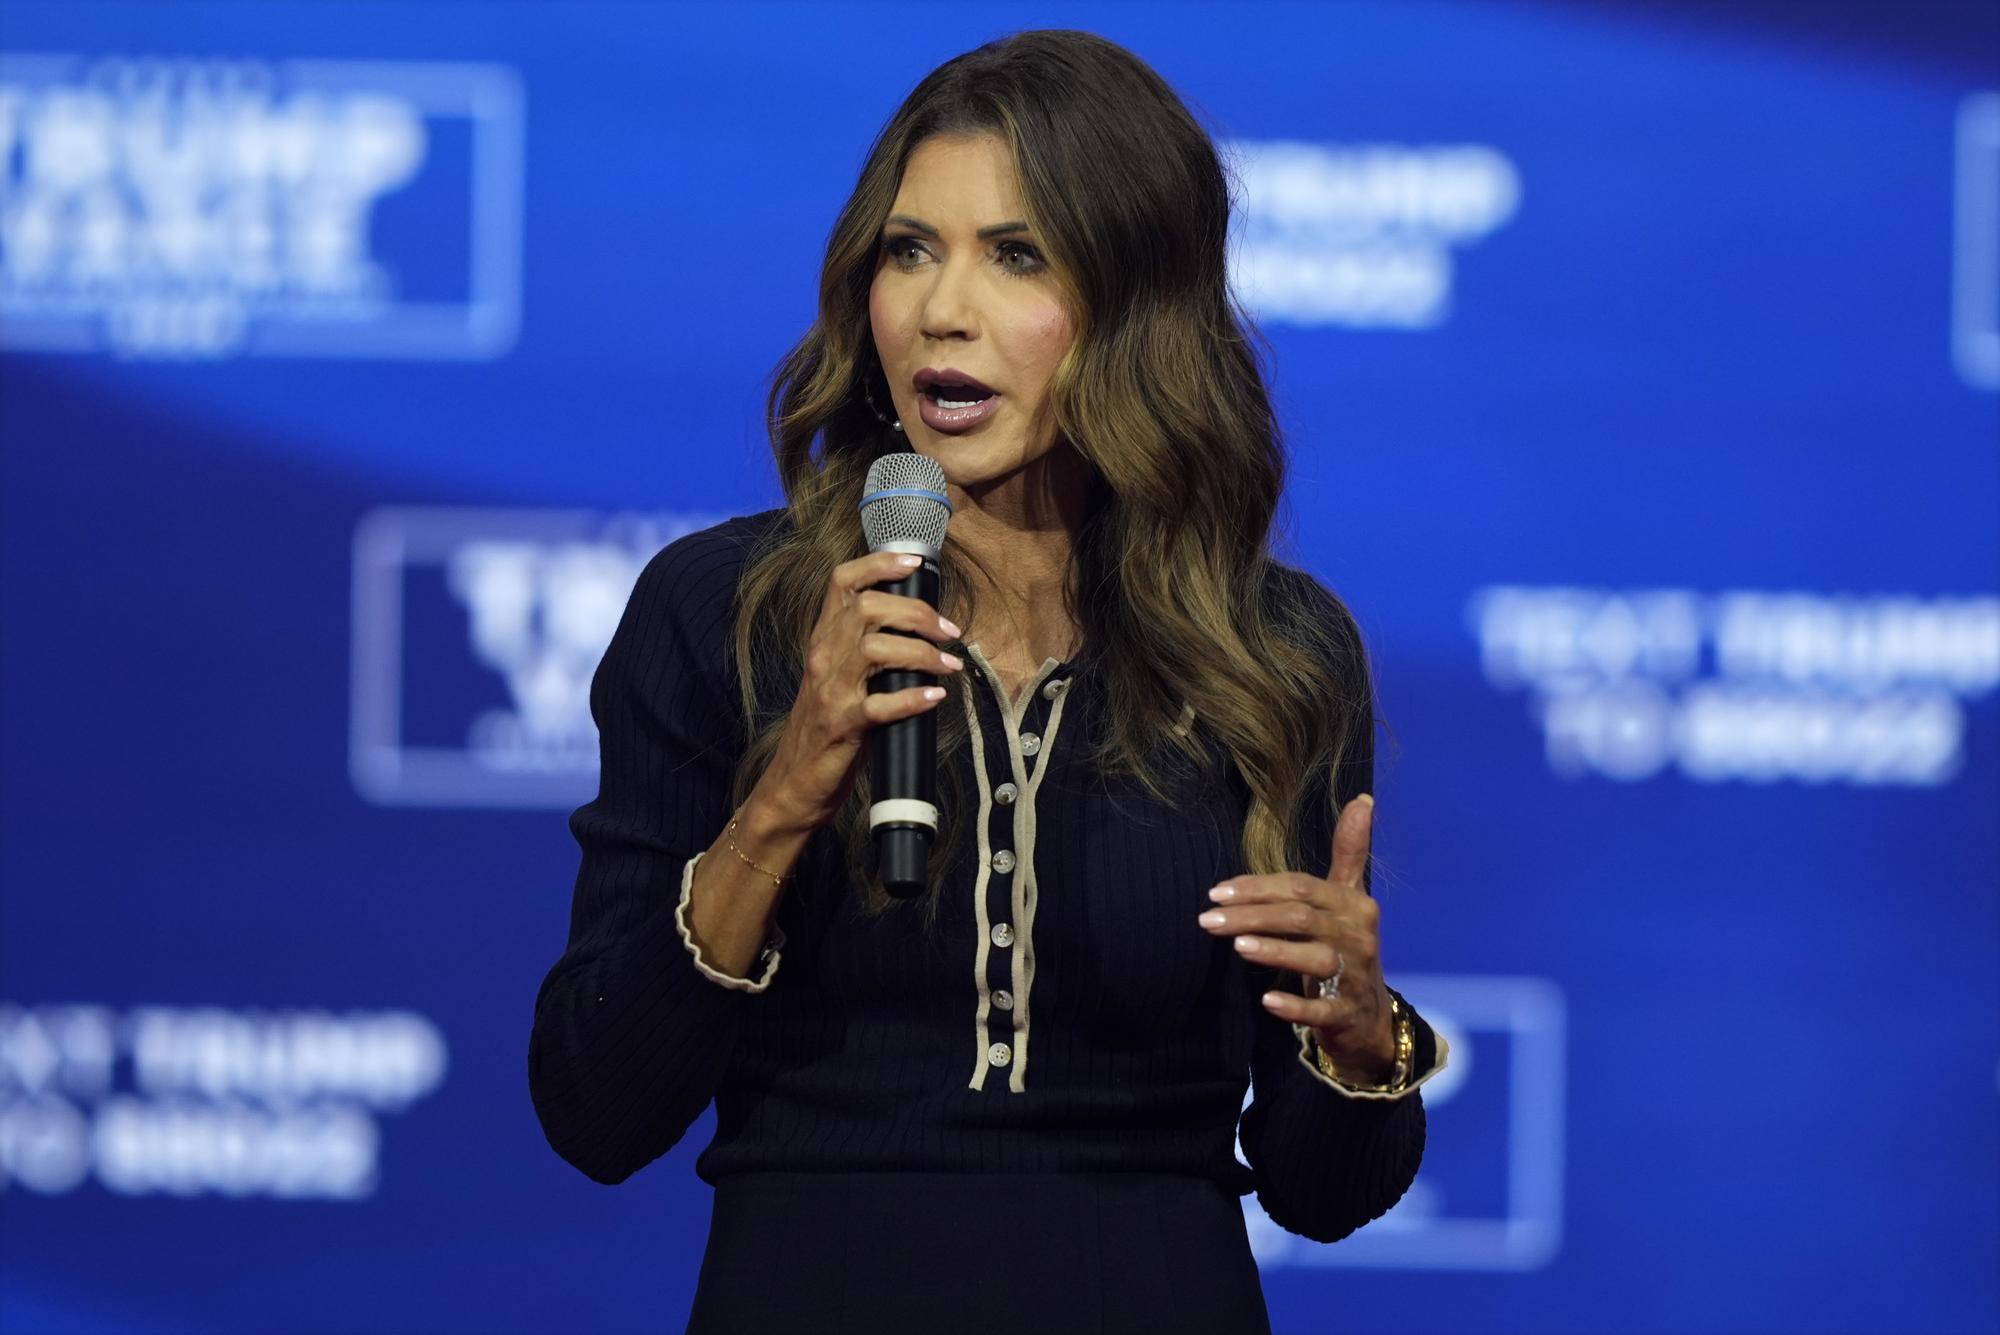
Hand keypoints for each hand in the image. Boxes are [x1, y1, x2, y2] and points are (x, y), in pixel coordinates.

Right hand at [760, 550, 964, 831]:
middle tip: (948, 631)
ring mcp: (831, 692)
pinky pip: (880, 705)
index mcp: (823, 640)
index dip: (879, 564)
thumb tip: (922, 627)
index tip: (915, 563)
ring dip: (922, 653)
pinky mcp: (842, 727)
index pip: (842, 582)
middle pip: (868, 609)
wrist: (793, 783)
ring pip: (875, 650)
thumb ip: (865, 649)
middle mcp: (823, 658)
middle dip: (917, 613)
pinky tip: (936, 698)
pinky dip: (913, 699)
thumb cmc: (825, 728)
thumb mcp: (837, 677)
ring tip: (950, 664)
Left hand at [1195, 794, 1397, 1080]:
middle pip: (1300, 918)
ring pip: (1315, 959)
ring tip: (1237, 945)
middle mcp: (1359, 936)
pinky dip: (1296, 1006)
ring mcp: (1357, 977)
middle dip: (1252, 915)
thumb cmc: (1343, 947)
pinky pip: (1323, 1010)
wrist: (1366, 1016)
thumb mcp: (1347, 899)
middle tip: (1206, 919)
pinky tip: (1267, 1000)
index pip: (1301, 887)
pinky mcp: (1348, 1013)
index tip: (1216, 891)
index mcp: (1355, 904)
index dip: (1258, 886)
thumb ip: (1350, 852)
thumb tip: (1362, 799)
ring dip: (1275, 950)